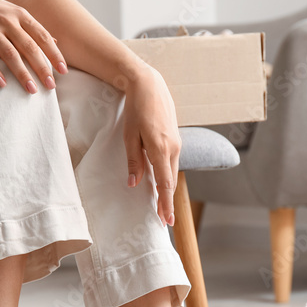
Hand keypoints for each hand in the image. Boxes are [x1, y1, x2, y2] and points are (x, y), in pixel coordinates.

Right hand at [0, 0, 66, 92]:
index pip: (42, 36)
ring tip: (31, 90)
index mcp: (20, 16)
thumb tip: (56, 42)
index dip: (54, 54)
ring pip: (10, 54)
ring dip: (22, 73)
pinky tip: (2, 84)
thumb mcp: (14, 13)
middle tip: (51, 86)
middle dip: (42, 68)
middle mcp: (7, 21)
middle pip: (29, 47)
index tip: (64, 70)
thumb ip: (33, 28)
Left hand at [123, 66, 180, 225]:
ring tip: (163, 206)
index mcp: (160, 149)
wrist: (149, 85)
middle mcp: (172, 148)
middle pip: (170, 181)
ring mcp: (176, 143)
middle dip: (168, 201)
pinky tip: (163, 183)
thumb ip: (134, 161)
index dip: (165, 203)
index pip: (164, 183)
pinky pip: (172, 162)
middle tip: (165, 221)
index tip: (166, 220)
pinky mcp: (175, 139)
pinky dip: (168, 176)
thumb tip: (134, 183)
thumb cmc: (136, 109)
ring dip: (168, 190)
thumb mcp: (129, 136)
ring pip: (172, 172)